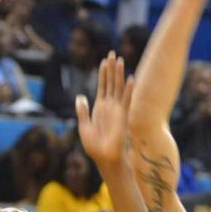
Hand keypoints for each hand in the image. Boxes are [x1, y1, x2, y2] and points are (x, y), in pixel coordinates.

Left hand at [75, 52, 132, 169]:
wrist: (104, 158)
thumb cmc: (94, 146)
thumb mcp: (84, 126)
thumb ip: (82, 111)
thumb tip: (80, 96)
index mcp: (100, 107)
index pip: (102, 86)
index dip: (103, 74)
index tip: (103, 61)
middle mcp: (110, 106)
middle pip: (111, 83)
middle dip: (111, 69)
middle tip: (112, 53)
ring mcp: (117, 110)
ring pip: (119, 88)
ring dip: (119, 74)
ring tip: (119, 60)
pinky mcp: (123, 116)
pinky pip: (126, 100)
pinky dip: (129, 90)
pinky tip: (130, 78)